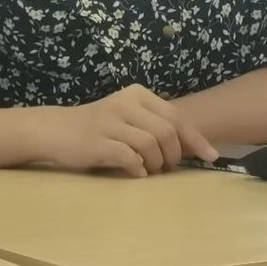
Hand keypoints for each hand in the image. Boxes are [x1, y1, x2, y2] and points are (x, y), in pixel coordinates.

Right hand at [31, 84, 218, 176]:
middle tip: (168, 167)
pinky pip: (129, 157)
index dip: (196, 138)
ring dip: (156, 163)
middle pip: (167, 131)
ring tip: (151, 170)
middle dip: (174, 154)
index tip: (211, 156)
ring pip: (151, 144)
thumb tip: (189, 146)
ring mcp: (111, 122)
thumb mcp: (128, 116)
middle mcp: (126, 103)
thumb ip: (153, 124)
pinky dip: (138, 168)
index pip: (176, 116)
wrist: (56, 130)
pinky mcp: (98, 142)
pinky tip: (136, 172)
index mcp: (138, 94)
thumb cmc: (98, 126)